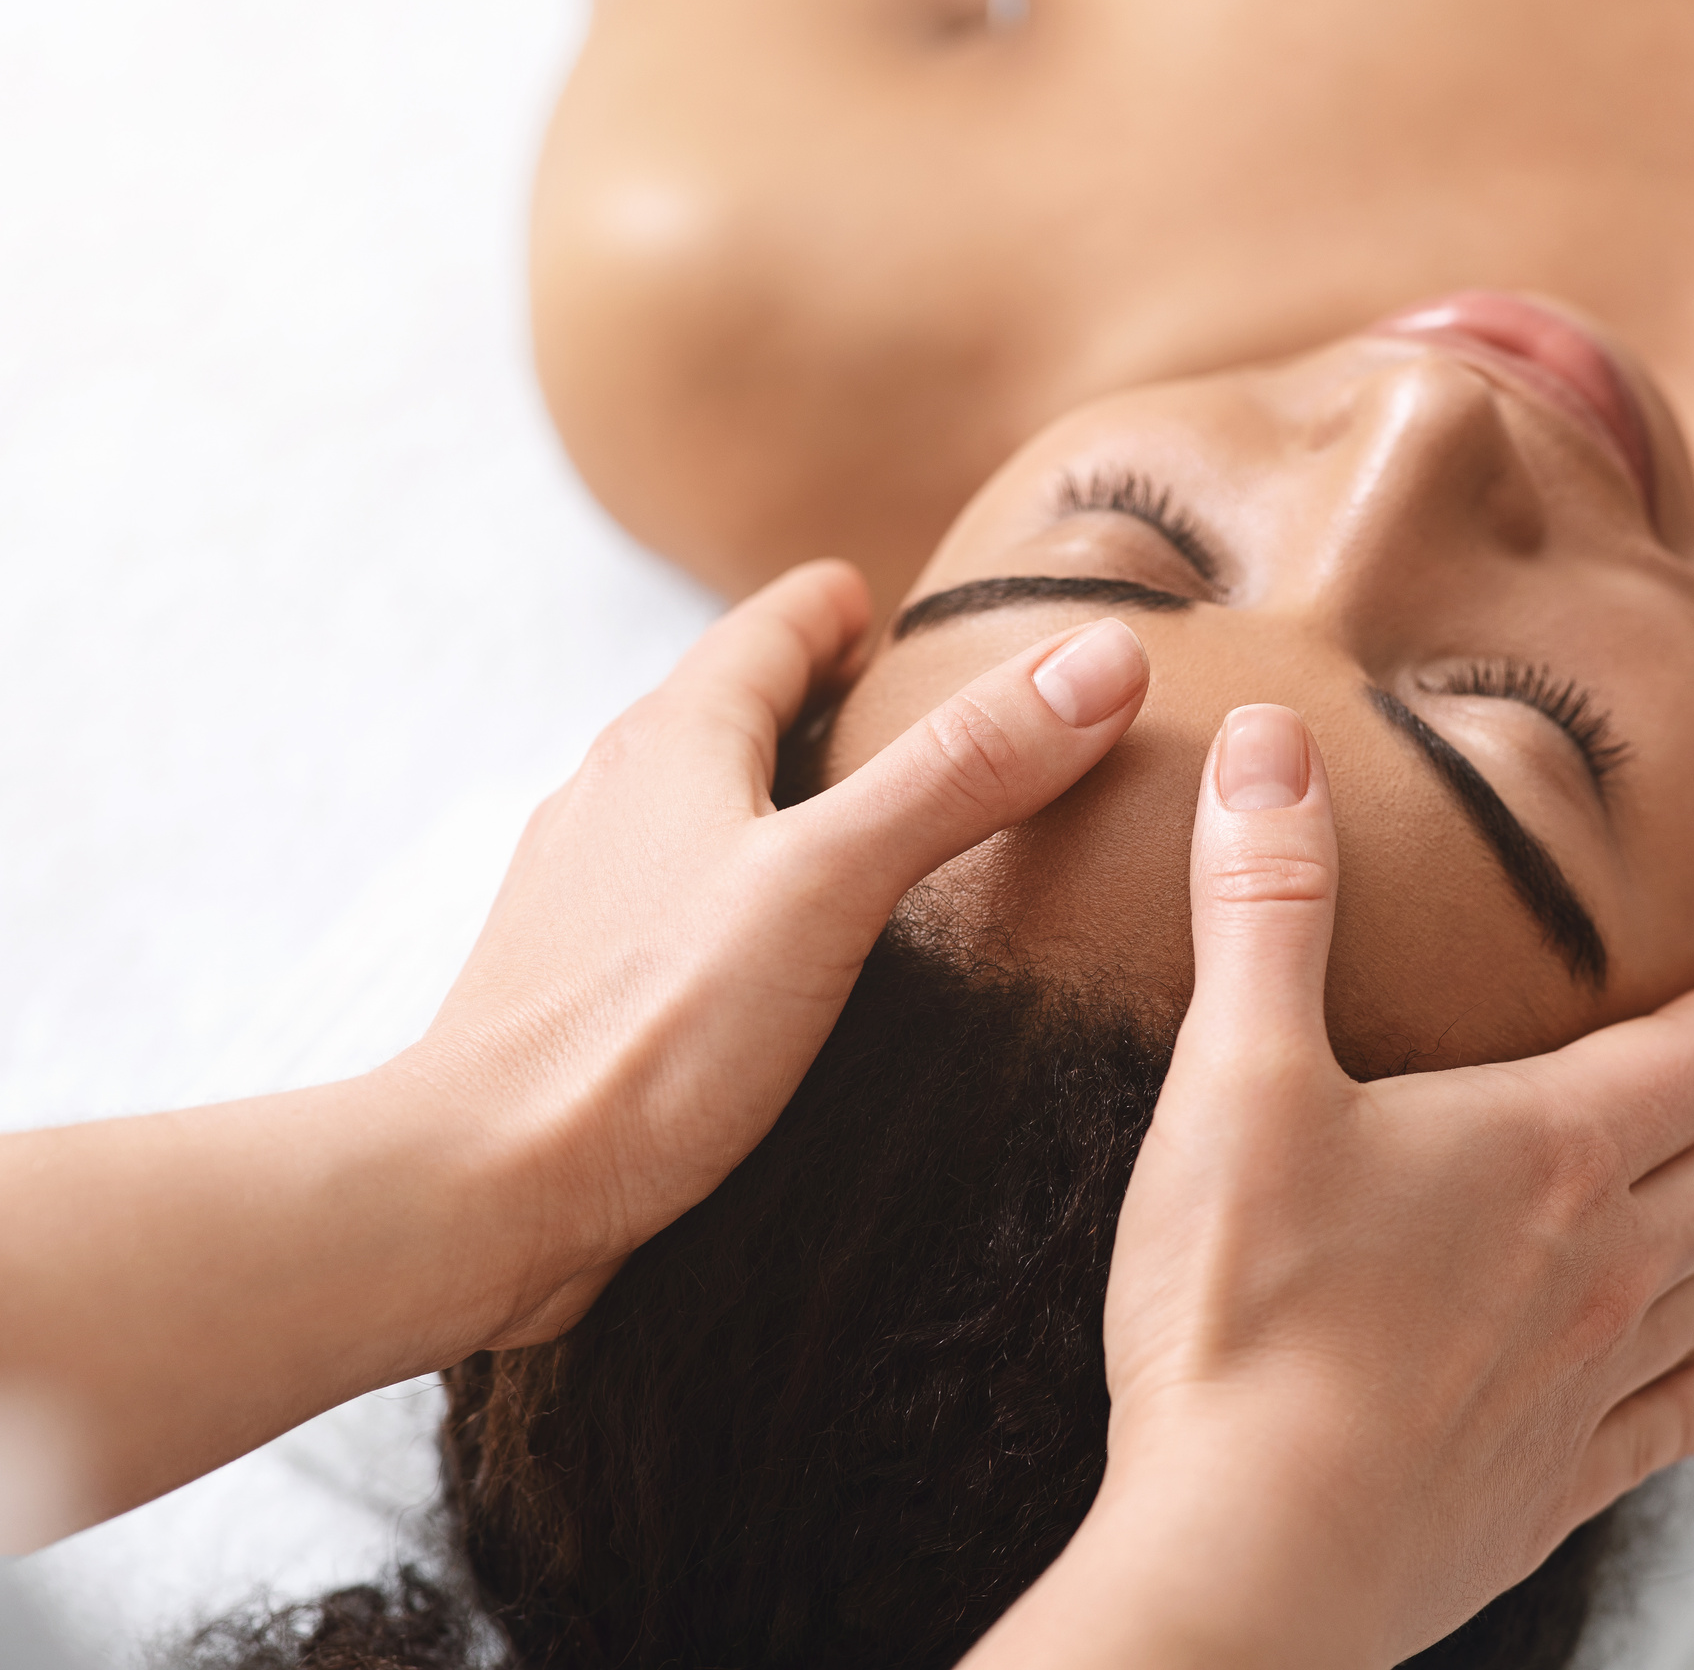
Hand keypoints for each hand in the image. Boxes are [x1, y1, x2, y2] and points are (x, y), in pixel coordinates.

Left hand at [0, 565, 1158, 1542]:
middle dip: (815, 699)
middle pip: (727, 711)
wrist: (481, 1193)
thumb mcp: (835, 881)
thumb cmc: (647, 1032)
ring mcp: (584, 895)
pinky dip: (739, 896)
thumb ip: (962, 771)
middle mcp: (613, 797)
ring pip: (694, 810)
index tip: (900, 611)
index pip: (770, 627)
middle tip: (910, 716)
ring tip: (863, 837)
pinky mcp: (576, 987)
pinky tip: (782, 963)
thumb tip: (1101, 659)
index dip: (841, 610)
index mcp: (672, 740)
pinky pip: (672, 904)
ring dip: (774, 802)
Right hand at [970, 705, 1693, 1669]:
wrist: (1253, 1547)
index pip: (1684, 1062)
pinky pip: (1667, 1432)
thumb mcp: (1239, 1076)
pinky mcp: (1546, 1486)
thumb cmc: (1243, 1308)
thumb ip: (1266, 904)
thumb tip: (1275, 744)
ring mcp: (1584, 1383)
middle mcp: (1598, 1262)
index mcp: (1544, 1150)